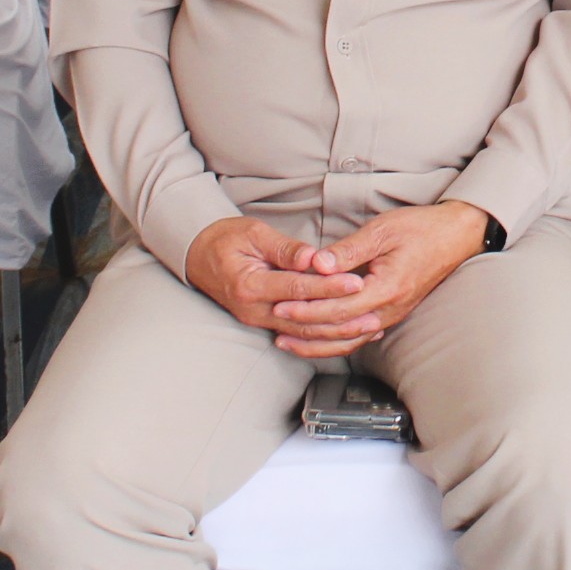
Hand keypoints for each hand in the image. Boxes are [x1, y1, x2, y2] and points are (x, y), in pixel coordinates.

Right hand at [186, 214, 371, 348]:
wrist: (198, 256)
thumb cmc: (226, 239)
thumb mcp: (254, 233)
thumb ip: (285, 249)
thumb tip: (314, 258)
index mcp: (250, 285)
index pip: (297, 289)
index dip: (328, 287)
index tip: (356, 282)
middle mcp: (253, 310)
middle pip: (304, 320)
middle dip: (340, 318)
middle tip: (372, 313)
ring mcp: (258, 320)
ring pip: (303, 334)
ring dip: (337, 333)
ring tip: (368, 327)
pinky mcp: (265, 323)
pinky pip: (298, 334)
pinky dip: (324, 336)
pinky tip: (348, 333)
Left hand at [254, 202, 494, 352]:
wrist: (456, 236)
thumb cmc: (421, 229)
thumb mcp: (382, 231)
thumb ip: (348, 251)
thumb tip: (317, 264)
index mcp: (387, 288)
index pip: (338, 308)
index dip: (307, 309)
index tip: (280, 304)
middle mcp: (389, 309)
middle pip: (339, 329)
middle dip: (304, 327)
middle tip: (273, 322)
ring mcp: (391, 314)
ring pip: (348, 340)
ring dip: (316, 342)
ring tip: (287, 340)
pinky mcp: (391, 313)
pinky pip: (359, 335)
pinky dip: (335, 340)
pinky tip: (318, 340)